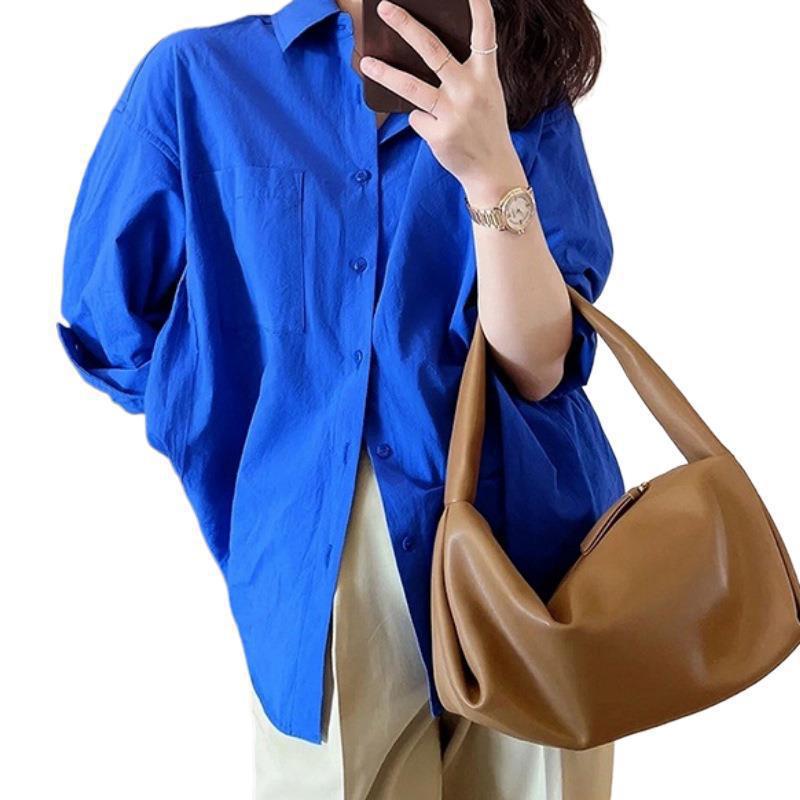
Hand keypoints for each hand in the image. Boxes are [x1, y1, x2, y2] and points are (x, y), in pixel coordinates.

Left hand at [360, 0, 526, 204]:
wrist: (492, 171)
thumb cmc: (485, 128)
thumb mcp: (486, 95)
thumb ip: (466, 75)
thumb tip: (423, 56)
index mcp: (485, 77)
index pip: (484, 34)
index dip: (479, 7)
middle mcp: (469, 90)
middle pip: (432, 50)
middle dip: (406, 26)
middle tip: (385, 8)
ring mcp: (453, 113)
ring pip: (411, 87)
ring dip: (385, 74)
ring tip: (366, 64)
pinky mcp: (439, 134)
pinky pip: (416, 119)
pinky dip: (422, 123)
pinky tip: (437, 132)